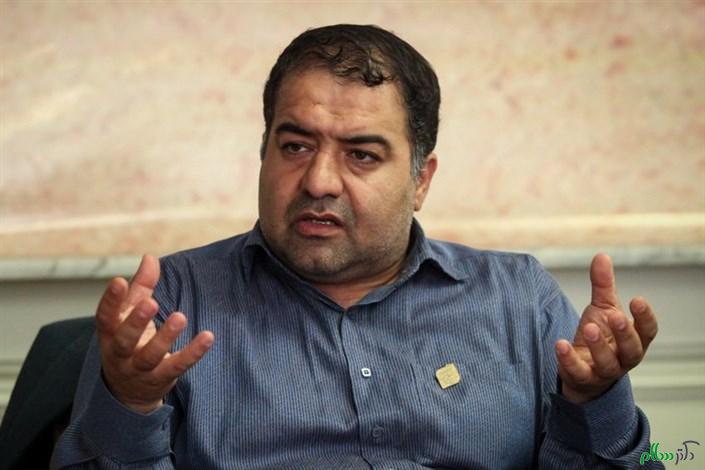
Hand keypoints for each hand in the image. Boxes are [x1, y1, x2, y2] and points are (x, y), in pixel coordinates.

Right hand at [96, 255, 213, 413]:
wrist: (128, 391)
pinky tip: (208, 337)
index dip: (110, 300)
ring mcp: (140, 369)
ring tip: (180, 317)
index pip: (105, 317)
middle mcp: (121, 353)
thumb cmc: (130, 340)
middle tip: (151, 303)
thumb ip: (141, 286)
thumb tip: (149, 257)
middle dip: (136, 321)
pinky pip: (177, 366)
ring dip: (165, 338)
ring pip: (150, 356)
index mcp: (110, 334)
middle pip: (124, 340)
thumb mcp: (130, 314)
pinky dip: (193, 353)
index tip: (118, 281)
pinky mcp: (162, 378)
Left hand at [555, 253, 657, 403]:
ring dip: (598, 346)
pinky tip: (560, 344)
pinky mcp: (583, 378)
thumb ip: (603, 285)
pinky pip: (578, 372)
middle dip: (624, 333)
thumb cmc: (599, 336)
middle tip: (614, 316)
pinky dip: (569, 359)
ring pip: (608, 364)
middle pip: (632, 350)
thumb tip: (602, 255)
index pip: (648, 332)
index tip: (637, 299)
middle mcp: (623, 358)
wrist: (582, 369)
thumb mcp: (602, 309)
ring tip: (588, 327)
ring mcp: (604, 371)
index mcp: (633, 340)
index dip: (645, 318)